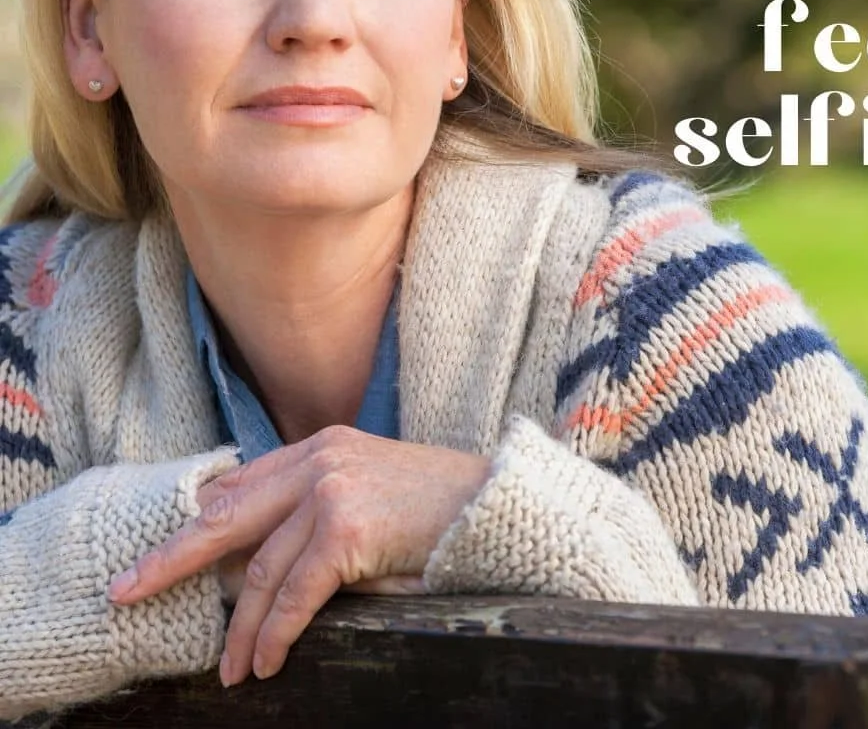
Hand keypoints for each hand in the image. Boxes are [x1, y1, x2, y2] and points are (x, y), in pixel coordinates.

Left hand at [106, 426, 491, 685]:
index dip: (196, 522)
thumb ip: (318, 506)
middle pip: (226, 516)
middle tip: (128, 591)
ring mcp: (331, 489)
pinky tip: (266, 662)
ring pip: (263, 570)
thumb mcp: (370, 489)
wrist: (493, 505)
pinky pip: (296, 594)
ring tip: (230, 668)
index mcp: (320, 445)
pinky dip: (276, 634)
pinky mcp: (347, 527)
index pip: (240, 486)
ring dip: (241, 627)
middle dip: (173, 557)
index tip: (160, 552)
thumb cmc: (435, 506)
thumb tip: (261, 560)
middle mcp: (319, 460)